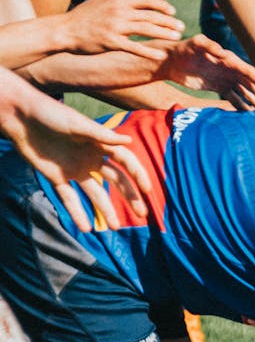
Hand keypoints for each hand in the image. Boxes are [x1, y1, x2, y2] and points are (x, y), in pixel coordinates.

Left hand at [1, 82, 150, 231]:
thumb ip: (102, 135)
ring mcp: (74, 169)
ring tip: (115, 228)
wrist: (19, 116)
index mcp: (98, 143)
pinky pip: (70, 198)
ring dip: (106, 210)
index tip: (147, 190)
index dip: (137, 174)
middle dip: (130, 197)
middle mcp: (90, 158)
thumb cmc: (49, 113)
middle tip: (142, 215)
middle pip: (116, 180)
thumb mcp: (76, 123)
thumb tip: (129, 142)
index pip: (124, 161)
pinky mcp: (57, 177)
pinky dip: (77, 213)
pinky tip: (86, 228)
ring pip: (95, 193)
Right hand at [61, 0, 184, 61]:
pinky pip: (134, 47)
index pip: (145, 0)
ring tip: (176, 38)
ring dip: (163, 33)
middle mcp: (119, 11)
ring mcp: (115, 27)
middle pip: (149, 15)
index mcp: (118, 0)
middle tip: (181, 27)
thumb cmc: (82, 17)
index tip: (173, 12)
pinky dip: (149, 51)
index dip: (161, 6)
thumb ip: (115, 0)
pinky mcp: (111, 42)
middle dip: (168, 21)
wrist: (65, 30)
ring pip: (146, 29)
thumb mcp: (99, 1)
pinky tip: (161, 55)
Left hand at [155, 35, 254, 111]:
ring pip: (245, 93)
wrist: (171, 60)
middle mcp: (230, 70)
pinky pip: (234, 98)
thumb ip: (209, 45)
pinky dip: (242, 107)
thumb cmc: (183, 49)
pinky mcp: (219, 87)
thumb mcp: (195, 43)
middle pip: (251, 85)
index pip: (248, 72)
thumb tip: (224, 53)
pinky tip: (249, 117)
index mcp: (228, 60)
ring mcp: (226, 79)